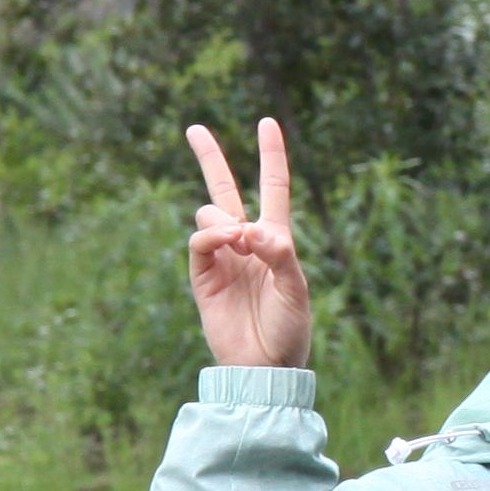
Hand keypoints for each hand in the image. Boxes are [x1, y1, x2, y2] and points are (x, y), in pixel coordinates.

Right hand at [184, 118, 312, 370]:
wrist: (264, 368)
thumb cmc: (289, 330)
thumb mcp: (296, 289)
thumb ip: (279, 254)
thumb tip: (251, 227)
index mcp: (276, 240)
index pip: (272, 187)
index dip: (271, 155)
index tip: (267, 122)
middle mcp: (246, 244)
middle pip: (225, 191)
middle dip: (210, 159)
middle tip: (193, 128)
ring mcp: (223, 258)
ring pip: (211, 214)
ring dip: (225, 218)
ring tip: (242, 242)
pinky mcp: (203, 276)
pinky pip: (200, 241)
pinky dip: (212, 234)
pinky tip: (229, 241)